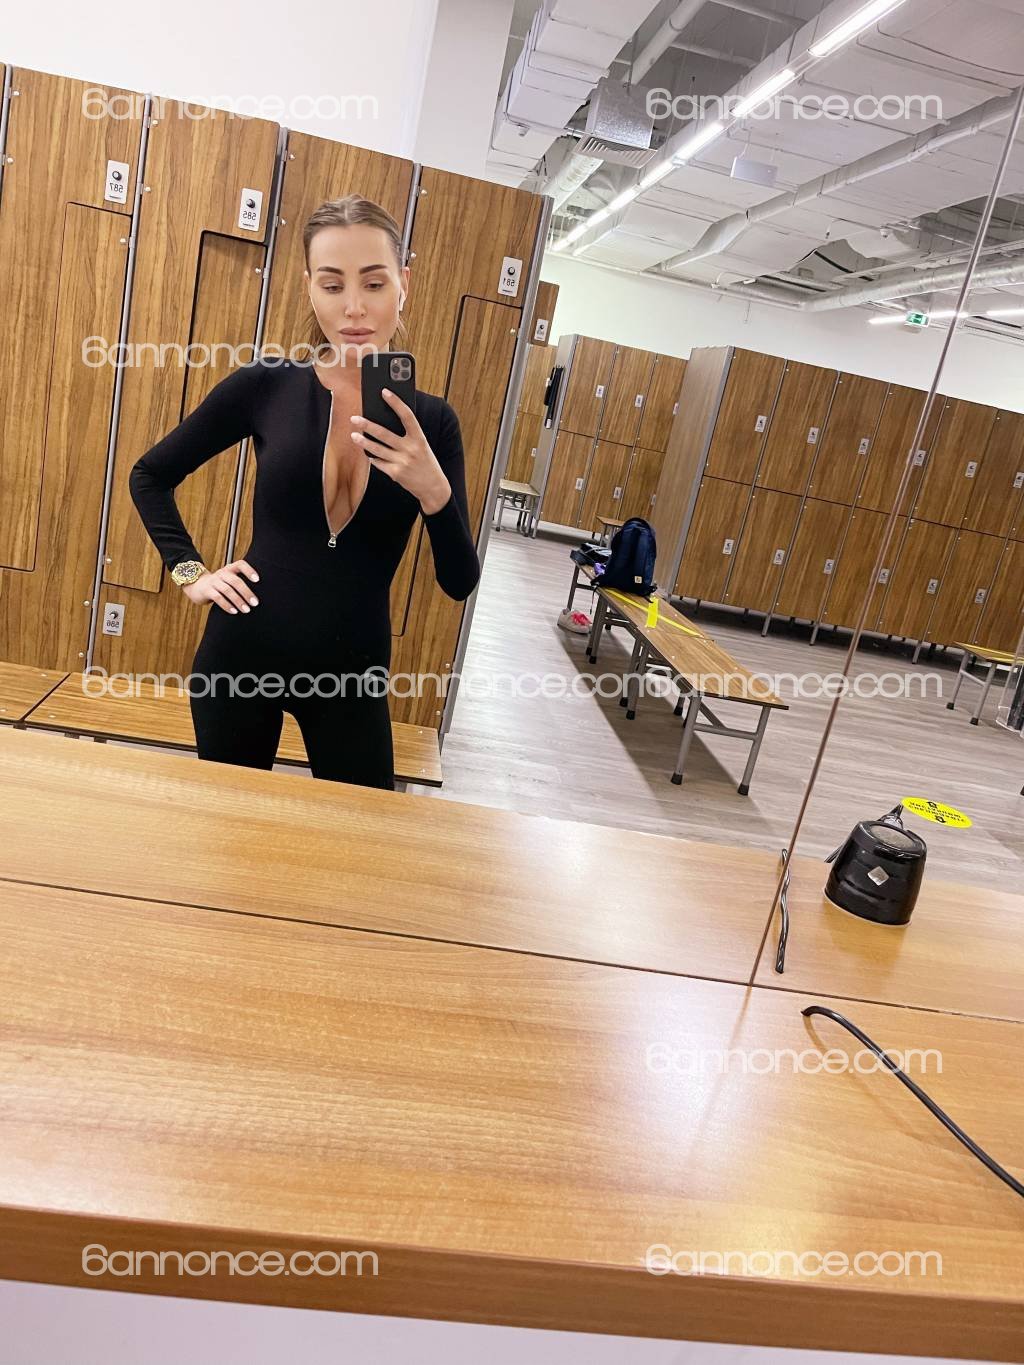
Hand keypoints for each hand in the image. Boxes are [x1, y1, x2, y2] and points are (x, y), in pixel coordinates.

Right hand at [182, 559, 259, 613]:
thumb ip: (239, 582)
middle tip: (255, 603)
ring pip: (227, 590)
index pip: (240, 564)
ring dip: (238, 601)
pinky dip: (227, 605)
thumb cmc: (218, 584)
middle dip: (246, 592)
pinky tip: (234, 611)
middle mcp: (222, 574)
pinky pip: (218, 598)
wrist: (196, 585)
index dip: (249, 570)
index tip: (257, 580)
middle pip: (236, 581)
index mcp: (229, 569)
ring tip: (246, 610)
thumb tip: (257, 596)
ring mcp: (213, 582)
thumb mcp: (228, 579)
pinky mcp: (207, 591)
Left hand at [349, 389, 450, 512]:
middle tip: (355, 418)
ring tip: (353, 435)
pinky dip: (373, 458)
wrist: (433, 487)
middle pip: (385, 434)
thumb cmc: (425, 462)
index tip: (384, 392)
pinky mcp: (396, 474)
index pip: (407, 416)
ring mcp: (402, 462)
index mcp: (420, 438)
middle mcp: (411, 449)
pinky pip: (379, 463)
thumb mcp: (422, 446)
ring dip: (363, 442)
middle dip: (367, 425)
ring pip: (377, 449)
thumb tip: (385, 423)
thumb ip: (408, 436)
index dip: (396, 403)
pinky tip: (368, 453)